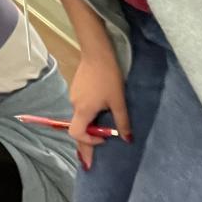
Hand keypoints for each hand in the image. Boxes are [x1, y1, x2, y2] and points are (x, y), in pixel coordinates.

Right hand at [68, 52, 131, 169]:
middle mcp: (74, 104)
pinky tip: (99, 106)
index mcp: (83, 110)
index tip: (104, 139)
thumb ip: (122, 122)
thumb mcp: (118, 102)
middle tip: (98, 148)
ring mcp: (73, 95)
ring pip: (80, 116)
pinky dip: (88, 112)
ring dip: (89, 123)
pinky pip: (81, 106)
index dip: (88, 141)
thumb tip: (127, 140)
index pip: (76, 134)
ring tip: (103, 123)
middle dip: (87, 139)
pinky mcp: (76, 88)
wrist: (97, 54)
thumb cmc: (108, 78)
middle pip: (77, 127)